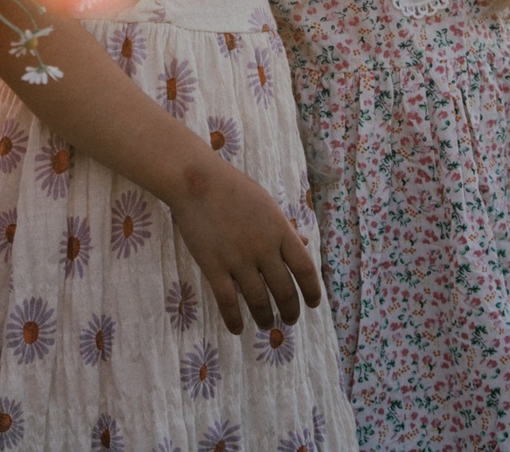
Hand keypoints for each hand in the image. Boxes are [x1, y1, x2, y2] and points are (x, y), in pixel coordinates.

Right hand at [164, 155, 323, 333]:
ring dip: (265, 317)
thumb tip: (305, 241)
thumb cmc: (234, 189)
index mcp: (280, 230)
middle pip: (285, 290)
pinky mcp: (214, 266)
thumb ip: (285, 227)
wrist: (196, 181)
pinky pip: (227, 302)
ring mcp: (238, 259)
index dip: (312, 291)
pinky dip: (234, 320)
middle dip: (290, 310)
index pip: (305, 269)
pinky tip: (237, 329)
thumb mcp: (267, 204)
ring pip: (259, 301)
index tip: (313, 304)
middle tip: (289, 320)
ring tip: (266, 324)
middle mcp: (263, 248)